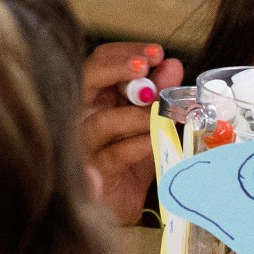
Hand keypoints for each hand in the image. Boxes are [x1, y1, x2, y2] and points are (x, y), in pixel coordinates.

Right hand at [83, 43, 179, 223]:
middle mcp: (82, 114)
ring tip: (163, 111)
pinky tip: (157, 138)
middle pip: (88, 78)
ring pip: (103, 120)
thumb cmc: (130, 158)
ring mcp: (84, 143)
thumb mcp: (149, 120)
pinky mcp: (95, 172)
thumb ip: (159, 92)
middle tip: (147, 67)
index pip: (100, 61)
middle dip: (119, 67)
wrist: (120, 201)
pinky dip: (140, 143)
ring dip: (137, 113)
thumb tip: (171, 65)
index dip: (126, 52)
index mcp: (94, 96)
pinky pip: (117, 153)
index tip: (156, 53)